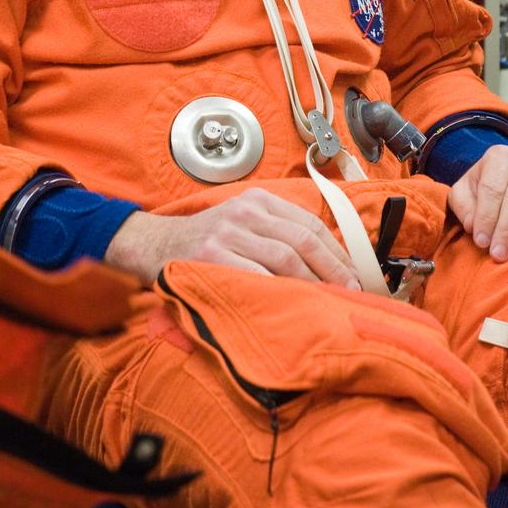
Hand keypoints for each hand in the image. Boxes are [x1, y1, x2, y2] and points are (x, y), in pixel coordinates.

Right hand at [105, 187, 359, 288]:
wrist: (152, 244)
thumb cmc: (204, 241)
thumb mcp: (242, 223)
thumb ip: (276, 234)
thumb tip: (328, 264)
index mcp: (259, 201)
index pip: (310, 225)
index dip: (337, 252)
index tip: (355, 276)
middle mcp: (247, 212)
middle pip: (303, 240)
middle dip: (332, 270)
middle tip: (350, 294)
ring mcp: (228, 232)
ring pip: (284, 258)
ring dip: (311, 283)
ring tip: (327, 303)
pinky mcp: (211, 255)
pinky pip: (253, 275)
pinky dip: (276, 291)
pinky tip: (290, 306)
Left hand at [447, 145, 507, 261]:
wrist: (505, 179)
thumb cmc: (483, 189)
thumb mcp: (464, 193)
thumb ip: (464, 207)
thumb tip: (474, 226)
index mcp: (499, 156)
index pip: (492, 188)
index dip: (486, 217)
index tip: (481, 242)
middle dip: (506, 228)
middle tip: (499, 253)